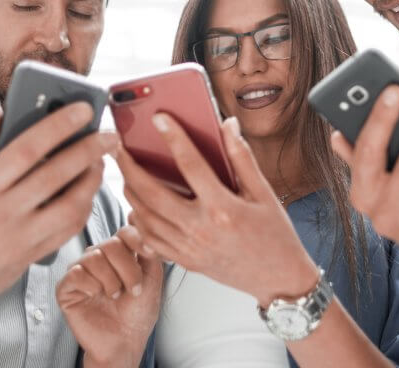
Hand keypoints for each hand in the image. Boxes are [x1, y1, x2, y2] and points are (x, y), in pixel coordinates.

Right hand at [0, 101, 116, 321]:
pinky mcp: (28, 259)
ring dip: (91, 183)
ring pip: (69, 209)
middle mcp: (1, 216)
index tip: (83, 109)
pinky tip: (86, 191)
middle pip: (56, 177)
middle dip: (89, 151)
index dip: (58, 126)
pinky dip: (82, 209)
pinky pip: (66, 232)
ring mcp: (18, 241)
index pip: (27, 150)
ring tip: (100, 162)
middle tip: (110, 134)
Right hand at [57, 226, 162, 367]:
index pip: (125, 231)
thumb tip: (137, 216)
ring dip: (111, 280)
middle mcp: (99, 257)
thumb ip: (149, 248)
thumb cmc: (138, 312)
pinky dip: (91, 285)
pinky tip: (96, 296)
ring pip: (94, 257)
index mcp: (119, 253)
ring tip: (114, 296)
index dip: (137, 239)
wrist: (125, 341)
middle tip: (133, 289)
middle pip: (112, 243)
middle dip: (128, 269)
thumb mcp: (152, 277)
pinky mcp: (66, 287)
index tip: (148, 254)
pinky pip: (75, 273)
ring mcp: (81, 271)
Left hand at [119, 115, 317, 306]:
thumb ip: (242, 158)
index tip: (159, 118)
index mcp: (223, 208)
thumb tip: (228, 125)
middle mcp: (201, 229)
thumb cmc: (275, 236)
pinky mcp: (184, 261)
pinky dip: (138, 221)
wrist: (278, 279)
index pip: (191, 165)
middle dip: (130, 167)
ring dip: (130, 193)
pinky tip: (137, 207)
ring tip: (125, 173)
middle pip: (152, 193)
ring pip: (145, 217)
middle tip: (119, 148)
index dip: (173, 138)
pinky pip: (150, 240)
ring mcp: (189, 248)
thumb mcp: (264, 193)